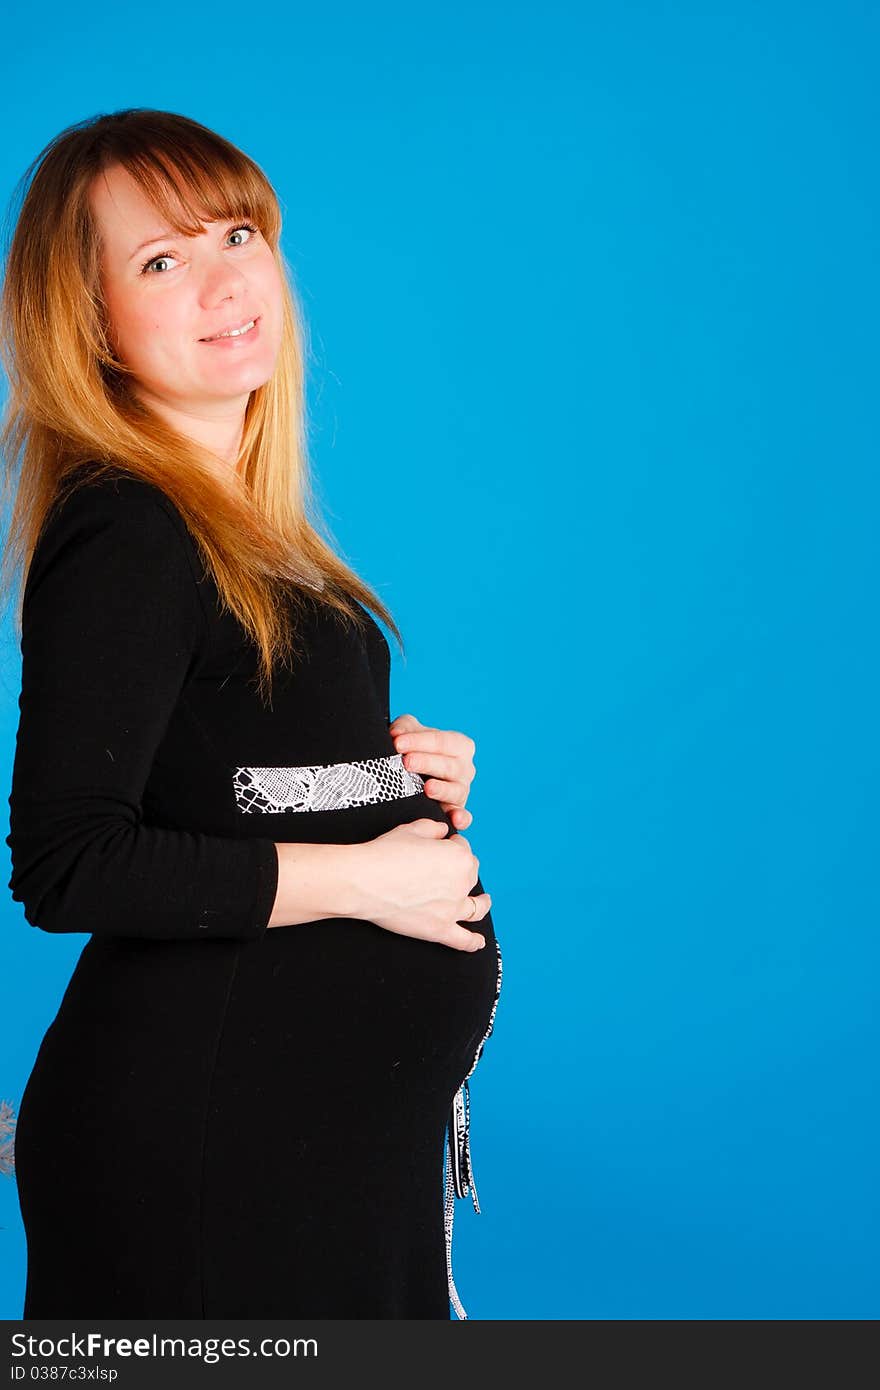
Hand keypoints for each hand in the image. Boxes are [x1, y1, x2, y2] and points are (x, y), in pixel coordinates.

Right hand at [351, 819, 490, 950]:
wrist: (364, 881)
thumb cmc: (385, 853)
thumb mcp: (411, 829)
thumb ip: (433, 828)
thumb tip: (442, 831)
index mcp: (459, 857)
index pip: (463, 849)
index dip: (453, 845)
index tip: (444, 846)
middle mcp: (461, 883)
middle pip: (470, 876)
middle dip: (462, 870)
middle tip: (444, 871)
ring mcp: (452, 910)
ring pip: (476, 908)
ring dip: (482, 904)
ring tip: (483, 902)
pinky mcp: (438, 930)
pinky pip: (463, 940)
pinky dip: (473, 942)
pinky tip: (479, 942)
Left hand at [389, 713, 475, 830]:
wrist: (412, 773)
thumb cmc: (415, 750)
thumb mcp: (409, 733)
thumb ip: (404, 727)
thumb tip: (397, 735)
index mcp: (460, 745)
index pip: (442, 741)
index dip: (420, 741)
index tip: (397, 742)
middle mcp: (465, 769)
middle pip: (449, 766)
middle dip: (427, 763)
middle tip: (406, 762)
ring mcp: (462, 791)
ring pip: (455, 791)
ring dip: (442, 790)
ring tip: (427, 787)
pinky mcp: (455, 812)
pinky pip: (463, 817)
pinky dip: (461, 818)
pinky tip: (455, 820)